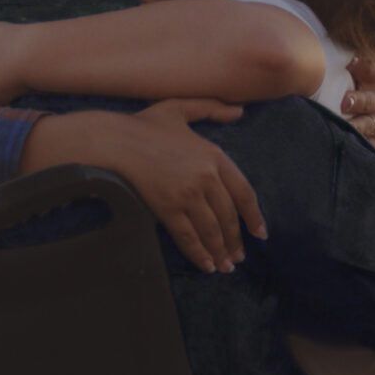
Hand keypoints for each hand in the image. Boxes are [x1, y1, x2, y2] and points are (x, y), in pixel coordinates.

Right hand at [90, 99, 267, 273]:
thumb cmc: (145, 124)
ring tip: (226, 266)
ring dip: (221, 252)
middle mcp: (206, 177)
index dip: (254, 216)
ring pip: (211, 230)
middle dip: (236, 241)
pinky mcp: (168, 208)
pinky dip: (200, 253)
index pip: (244, 192)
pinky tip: (206, 265)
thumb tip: (240, 111)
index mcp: (215, 155)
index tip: (260, 233)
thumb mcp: (182, 108)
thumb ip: (212, 108)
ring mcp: (187, 194)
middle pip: (228, 216)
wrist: (115, 140)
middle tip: (239, 257)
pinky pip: (188, 236)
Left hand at [341, 48, 374, 162]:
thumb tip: (354, 26)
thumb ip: (373, 51)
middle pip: (368, 100)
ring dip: (357, 127)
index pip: (369, 67)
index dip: (358, 63)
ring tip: (346, 127)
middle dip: (356, 101)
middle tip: (345, 102)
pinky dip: (361, 148)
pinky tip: (349, 148)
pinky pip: (370, 147)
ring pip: (368, 126)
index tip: (347, 61)